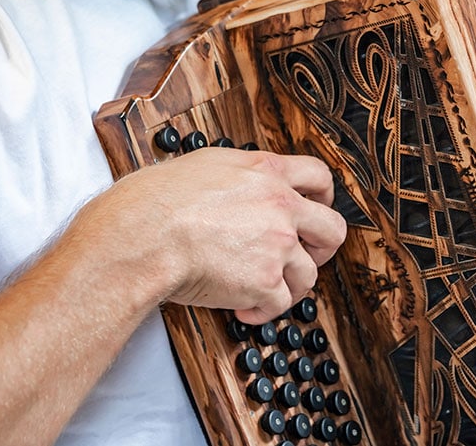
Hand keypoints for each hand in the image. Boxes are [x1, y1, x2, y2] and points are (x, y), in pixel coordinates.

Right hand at [85, 148, 346, 324]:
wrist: (143, 236)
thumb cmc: (155, 201)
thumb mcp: (204, 165)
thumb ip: (238, 175)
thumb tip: (240, 184)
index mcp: (267, 171)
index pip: (318, 176)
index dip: (323, 196)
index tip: (317, 208)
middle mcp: (281, 205)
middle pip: (332, 229)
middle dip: (321, 248)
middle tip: (304, 257)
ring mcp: (278, 244)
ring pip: (308, 273)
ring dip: (288, 285)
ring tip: (263, 290)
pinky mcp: (265, 281)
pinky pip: (281, 303)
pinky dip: (264, 310)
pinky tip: (243, 307)